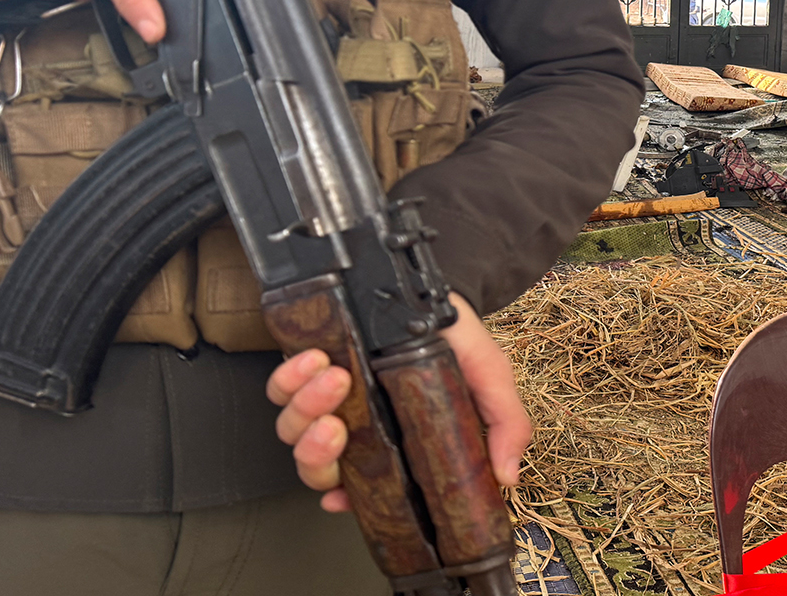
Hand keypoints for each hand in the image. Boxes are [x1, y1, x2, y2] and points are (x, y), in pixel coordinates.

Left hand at [266, 292, 532, 512]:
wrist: (437, 288)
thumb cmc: (460, 340)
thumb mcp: (490, 379)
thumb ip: (504, 424)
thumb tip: (507, 477)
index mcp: (396, 442)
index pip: (362, 488)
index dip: (346, 498)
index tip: (342, 494)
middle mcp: (358, 427)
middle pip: (316, 466)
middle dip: (318, 453)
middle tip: (337, 428)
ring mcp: (329, 399)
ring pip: (292, 429)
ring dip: (306, 409)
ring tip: (336, 379)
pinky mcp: (307, 366)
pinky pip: (279, 387)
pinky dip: (289, 379)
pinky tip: (315, 361)